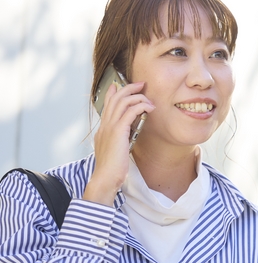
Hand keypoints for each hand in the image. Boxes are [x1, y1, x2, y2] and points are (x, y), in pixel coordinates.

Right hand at [83, 81, 154, 205]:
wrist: (105, 178)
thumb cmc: (112, 168)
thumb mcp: (115, 150)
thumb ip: (119, 139)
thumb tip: (127, 133)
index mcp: (103, 129)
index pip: (107, 104)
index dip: (114, 92)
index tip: (121, 85)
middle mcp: (104, 125)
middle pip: (115, 98)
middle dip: (129, 88)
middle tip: (141, 84)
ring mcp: (110, 127)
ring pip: (123, 101)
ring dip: (138, 97)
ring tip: (149, 100)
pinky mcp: (118, 131)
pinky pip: (130, 111)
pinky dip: (141, 106)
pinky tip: (149, 109)